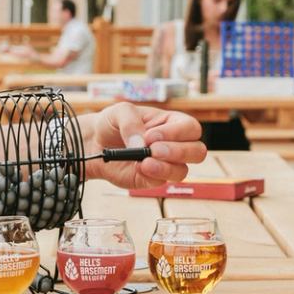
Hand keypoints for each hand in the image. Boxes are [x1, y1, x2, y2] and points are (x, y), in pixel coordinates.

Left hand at [81, 103, 205, 188]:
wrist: (95, 143)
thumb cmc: (113, 124)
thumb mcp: (120, 112)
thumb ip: (131, 123)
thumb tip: (141, 144)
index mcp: (172, 123)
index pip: (191, 128)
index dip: (176, 133)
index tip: (150, 135)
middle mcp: (174, 144)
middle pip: (197, 152)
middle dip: (178, 152)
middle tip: (153, 149)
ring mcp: (165, 164)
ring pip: (183, 171)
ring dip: (165, 167)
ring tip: (144, 162)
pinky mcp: (153, 178)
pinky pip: (162, 182)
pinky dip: (151, 175)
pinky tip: (137, 167)